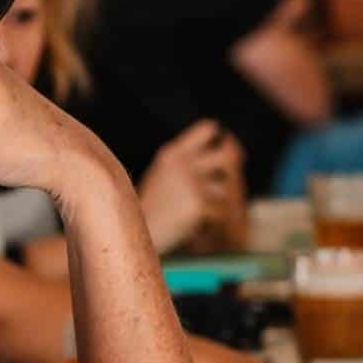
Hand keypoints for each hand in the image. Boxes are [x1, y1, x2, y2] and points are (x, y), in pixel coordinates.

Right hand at [139, 121, 247, 252]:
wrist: (128, 233)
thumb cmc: (149, 208)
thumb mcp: (163, 175)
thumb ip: (188, 162)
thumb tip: (228, 154)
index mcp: (173, 153)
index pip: (208, 130)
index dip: (219, 137)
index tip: (222, 146)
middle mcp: (184, 164)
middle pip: (228, 154)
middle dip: (235, 164)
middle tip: (233, 174)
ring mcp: (192, 184)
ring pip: (226, 188)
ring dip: (219, 201)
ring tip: (201, 211)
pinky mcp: (198, 205)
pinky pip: (221, 212)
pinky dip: (212, 221)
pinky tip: (196, 226)